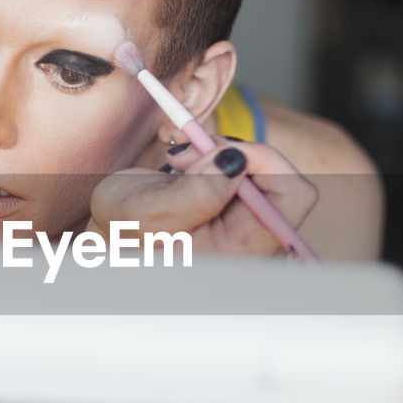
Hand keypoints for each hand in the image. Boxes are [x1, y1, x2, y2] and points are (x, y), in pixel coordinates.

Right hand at [88, 137, 317, 256]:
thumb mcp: (146, 213)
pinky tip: (188, 168)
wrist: (109, 234)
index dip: (266, 162)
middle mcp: (254, 241)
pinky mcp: (237, 207)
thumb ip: (195, 193)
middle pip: (283, 180)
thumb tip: (237, 162)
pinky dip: (217, 156)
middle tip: (190, 156)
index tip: (222, 150)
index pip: (293, 197)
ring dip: (221, 154)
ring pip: (263, 169)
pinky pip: (247, 168)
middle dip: (236, 156)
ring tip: (180, 165)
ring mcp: (247, 225)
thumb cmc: (122, 233)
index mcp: (240, 252)